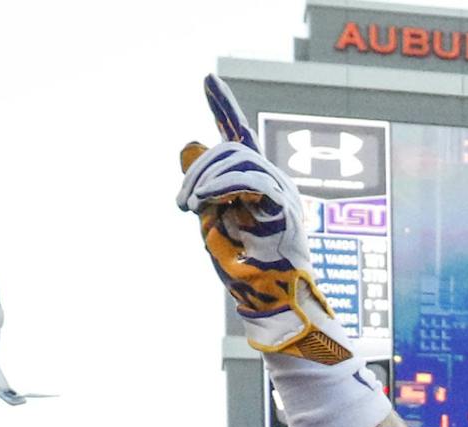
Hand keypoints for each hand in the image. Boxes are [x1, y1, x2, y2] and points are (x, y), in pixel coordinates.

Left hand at [177, 75, 352, 362]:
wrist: (272, 305)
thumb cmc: (246, 269)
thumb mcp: (213, 218)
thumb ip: (203, 183)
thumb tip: (189, 142)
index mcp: (261, 184)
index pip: (240, 137)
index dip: (223, 106)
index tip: (207, 80)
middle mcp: (276, 182)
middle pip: (232, 148)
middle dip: (200, 168)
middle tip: (183, 203)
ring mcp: (283, 193)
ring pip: (238, 159)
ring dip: (206, 179)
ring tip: (192, 206)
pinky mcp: (284, 208)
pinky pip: (251, 179)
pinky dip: (223, 185)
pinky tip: (206, 200)